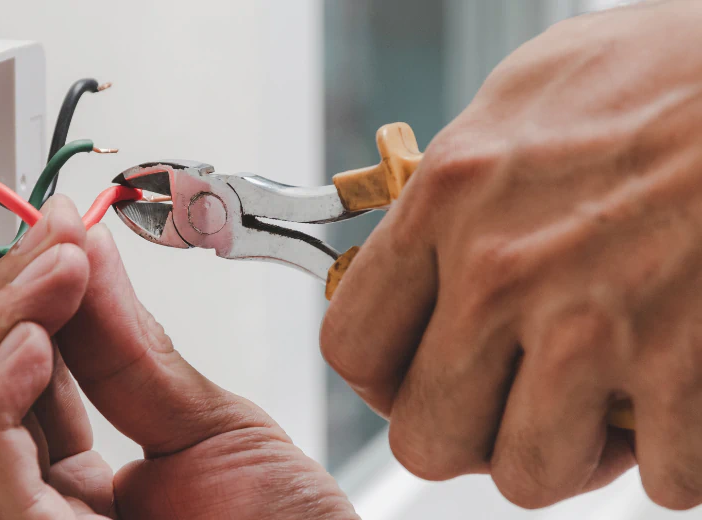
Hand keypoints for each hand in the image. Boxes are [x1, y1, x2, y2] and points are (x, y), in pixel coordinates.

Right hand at [0, 197, 356, 518]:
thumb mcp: (210, 425)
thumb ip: (132, 351)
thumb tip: (87, 257)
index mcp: (82, 491)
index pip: (21, 388)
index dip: (30, 304)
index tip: (62, 234)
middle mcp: (49, 514)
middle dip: (10, 308)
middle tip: (56, 242)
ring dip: (0, 338)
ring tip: (54, 276)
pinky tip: (33, 344)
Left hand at [322, 0, 701, 509]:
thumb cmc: (667, 77)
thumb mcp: (519, 102)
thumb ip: (453, 188)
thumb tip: (418, 245)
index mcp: (448, 200)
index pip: (353, 346)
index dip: (382, 379)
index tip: (411, 373)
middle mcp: (503, 271)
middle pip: (424, 438)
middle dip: (466, 430)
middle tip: (504, 397)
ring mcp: (592, 329)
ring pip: (526, 476)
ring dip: (560, 450)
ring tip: (590, 399)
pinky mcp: (685, 372)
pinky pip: (659, 476)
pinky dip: (670, 451)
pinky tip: (672, 393)